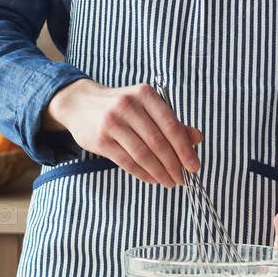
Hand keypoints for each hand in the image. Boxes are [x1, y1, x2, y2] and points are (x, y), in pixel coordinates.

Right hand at [42, 79, 201, 185]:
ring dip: (160, 172)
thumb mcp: (146, 106)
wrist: (80, 104)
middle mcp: (128, 105)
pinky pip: (127, 162)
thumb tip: (197, 138)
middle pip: (158, 142)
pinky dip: (143, 174)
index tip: (194, 166)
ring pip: (143, 154)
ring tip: (170, 182)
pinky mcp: (101, 140)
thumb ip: (171, 122)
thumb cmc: (120, 107)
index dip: (184, 148)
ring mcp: (112, 122)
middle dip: (174, 164)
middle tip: (183, 178)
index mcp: (144, 94)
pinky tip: (153, 179)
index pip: (170, 125)